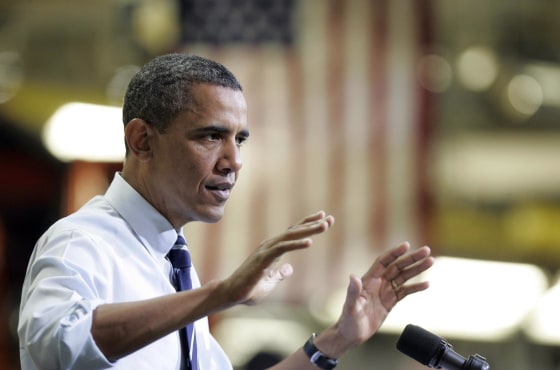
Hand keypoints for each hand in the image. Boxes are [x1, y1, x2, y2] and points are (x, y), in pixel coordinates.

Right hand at [220, 211, 334, 304]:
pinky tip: (310, 242)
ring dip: (308, 230)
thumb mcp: (270, 282)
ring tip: (325, 225)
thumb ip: (279, 273)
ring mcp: (266, 251)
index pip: (293, 233)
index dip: (307, 225)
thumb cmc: (248, 289)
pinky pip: (282, 249)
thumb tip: (290, 268)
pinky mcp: (263, 259)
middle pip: (294, 231)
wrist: (231, 295)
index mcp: (273, 250)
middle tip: (330, 218)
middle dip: (313, 224)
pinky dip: (296, 244)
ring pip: (290, 236)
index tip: (323, 218)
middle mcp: (270, 246)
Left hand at [334, 242, 433, 346]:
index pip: (384, 262)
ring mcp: (385, 292)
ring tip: (431, 262)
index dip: (394, 253)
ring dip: (417, 269)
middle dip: (412, 258)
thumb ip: (353, 292)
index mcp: (368, 280)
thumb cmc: (348, 321)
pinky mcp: (390, 302)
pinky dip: (416, 287)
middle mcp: (378, 283)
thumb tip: (353, 276)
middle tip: (426, 251)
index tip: (407, 245)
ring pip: (404, 277)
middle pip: (397, 266)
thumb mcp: (350, 307)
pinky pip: (405, 291)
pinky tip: (427, 283)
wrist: (352, 335)